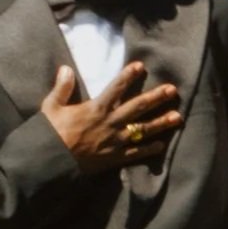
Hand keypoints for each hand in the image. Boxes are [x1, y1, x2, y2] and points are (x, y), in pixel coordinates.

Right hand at [42, 63, 181, 174]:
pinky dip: (149, 149)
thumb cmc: (50, 133)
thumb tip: (66, 69)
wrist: (51, 162)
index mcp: (96, 108)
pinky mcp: (114, 158)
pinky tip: (162, 145)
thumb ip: (62, 87)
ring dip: (161, 123)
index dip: (129, 76)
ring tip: (177, 117)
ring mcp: (115, 141)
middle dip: (156, 98)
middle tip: (172, 90)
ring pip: (143, 129)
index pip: (116, 88)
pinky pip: (136, 152)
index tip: (141, 66)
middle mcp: (110, 123)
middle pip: (138, 107)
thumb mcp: (52, 107)